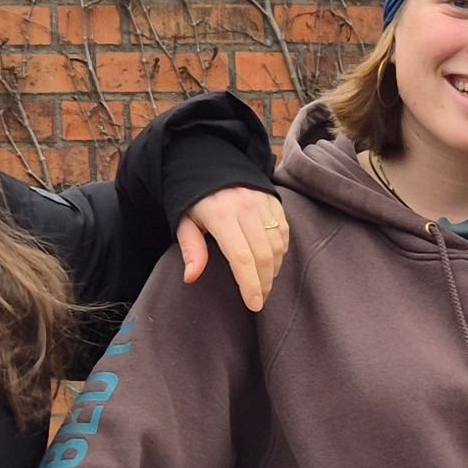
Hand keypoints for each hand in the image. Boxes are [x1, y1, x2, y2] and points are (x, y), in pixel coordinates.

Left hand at [177, 185, 289, 311]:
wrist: (211, 163)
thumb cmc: (194, 199)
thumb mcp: (184, 222)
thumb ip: (191, 249)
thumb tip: (191, 277)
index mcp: (220, 214)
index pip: (241, 257)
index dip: (250, 284)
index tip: (254, 304)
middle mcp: (245, 207)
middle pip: (264, 254)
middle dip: (264, 282)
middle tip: (260, 300)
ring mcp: (263, 201)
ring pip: (277, 245)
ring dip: (274, 269)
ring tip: (264, 283)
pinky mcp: (274, 200)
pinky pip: (283, 231)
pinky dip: (281, 251)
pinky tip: (272, 262)